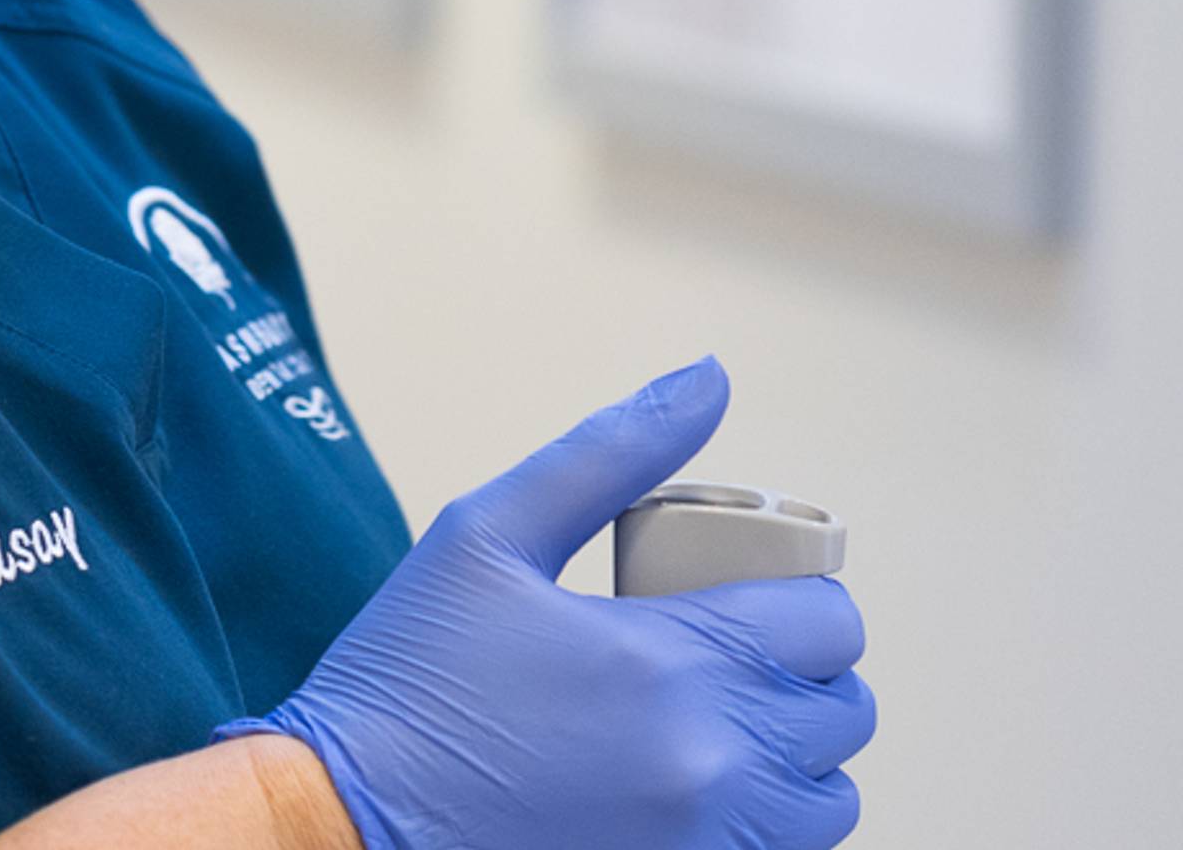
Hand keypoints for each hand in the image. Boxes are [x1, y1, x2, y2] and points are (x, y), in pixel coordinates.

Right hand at [223, 359, 872, 849]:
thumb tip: (707, 380)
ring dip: (797, 759)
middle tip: (735, 656)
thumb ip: (611, 449)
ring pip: (826, 802)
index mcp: (672, 664)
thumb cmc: (405, 684)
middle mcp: (706, 768)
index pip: (827, 623)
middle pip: (842, 715)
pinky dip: (761, 824)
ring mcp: (697, 846)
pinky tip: (694, 791)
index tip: (752, 597)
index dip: (801, 598)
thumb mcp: (488, 531)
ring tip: (725, 727)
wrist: (340, 826)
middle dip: (802, 674)